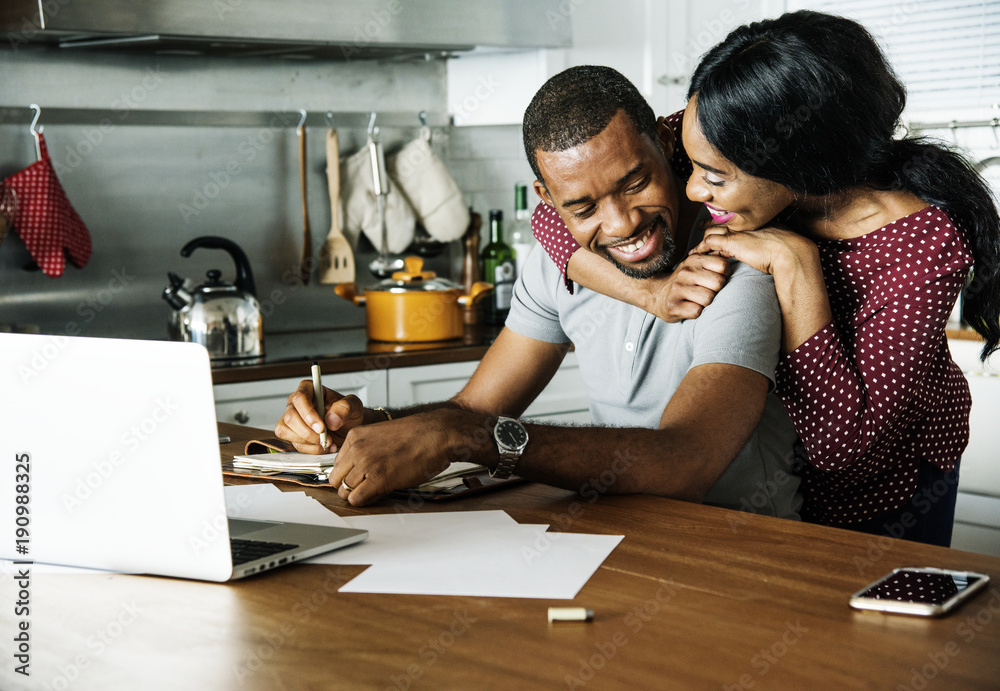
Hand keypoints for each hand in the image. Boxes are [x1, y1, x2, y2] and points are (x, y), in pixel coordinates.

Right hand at [275, 380, 366, 453]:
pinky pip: (293, 444)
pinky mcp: (292, 434)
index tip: (321, 427)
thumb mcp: (354, 406)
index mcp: (309, 389)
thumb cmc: (347, 413)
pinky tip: (323, 446)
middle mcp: (297, 403)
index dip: (308, 414)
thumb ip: (345, 408)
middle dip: (308, 432)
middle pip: (290, 417)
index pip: (300, 398)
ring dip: (309, 442)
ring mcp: (292, 419)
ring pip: (287, 432)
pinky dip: (310, 449)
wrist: (347, 428)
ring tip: (328, 442)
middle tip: (326, 438)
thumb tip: (331, 418)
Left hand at [329, 408, 484, 505]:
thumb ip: (364, 449)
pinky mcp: (379, 479)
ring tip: (377, 490)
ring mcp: (366, 463)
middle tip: (366, 487)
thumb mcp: (382, 435)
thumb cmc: (418, 435)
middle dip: (349, 486)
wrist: (439, 434)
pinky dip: (365, 501)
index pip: (336, 464)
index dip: (349, 474)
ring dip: (359, 494)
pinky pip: (357, 499)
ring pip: (344, 491)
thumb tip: (356, 470)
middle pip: (335, 479)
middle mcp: (356, 449)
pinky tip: (379, 494)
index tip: (361, 477)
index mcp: (355, 436)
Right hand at [645, 253, 730, 321]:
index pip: (723, 265)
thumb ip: (712, 260)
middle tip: (707, 292)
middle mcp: (685, 272)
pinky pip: (697, 311)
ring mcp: (678, 289)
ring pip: (708, 299)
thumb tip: (734, 254)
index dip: (725, 275)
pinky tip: (690, 307)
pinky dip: (697, 312)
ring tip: (698, 300)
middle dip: (717, 290)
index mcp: (693, 260)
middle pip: (718, 283)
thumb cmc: (684, 281)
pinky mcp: (673, 306)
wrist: (657, 294)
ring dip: (707, 303)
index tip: (716, 279)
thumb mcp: (695, 265)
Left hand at [691, 224, 813, 277]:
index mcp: (755, 222)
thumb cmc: (789, 250)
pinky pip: (709, 242)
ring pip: (712, 231)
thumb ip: (764, 243)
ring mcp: (737, 232)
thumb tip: (756, 249)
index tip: (717, 221)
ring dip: (703, 239)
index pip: (734, 220)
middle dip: (709, 225)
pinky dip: (701, 248)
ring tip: (696, 246)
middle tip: (700, 227)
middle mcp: (744, 224)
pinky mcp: (731, 243)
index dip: (724, 221)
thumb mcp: (775, 243)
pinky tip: (695, 253)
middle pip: (720, 222)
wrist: (791, 253)